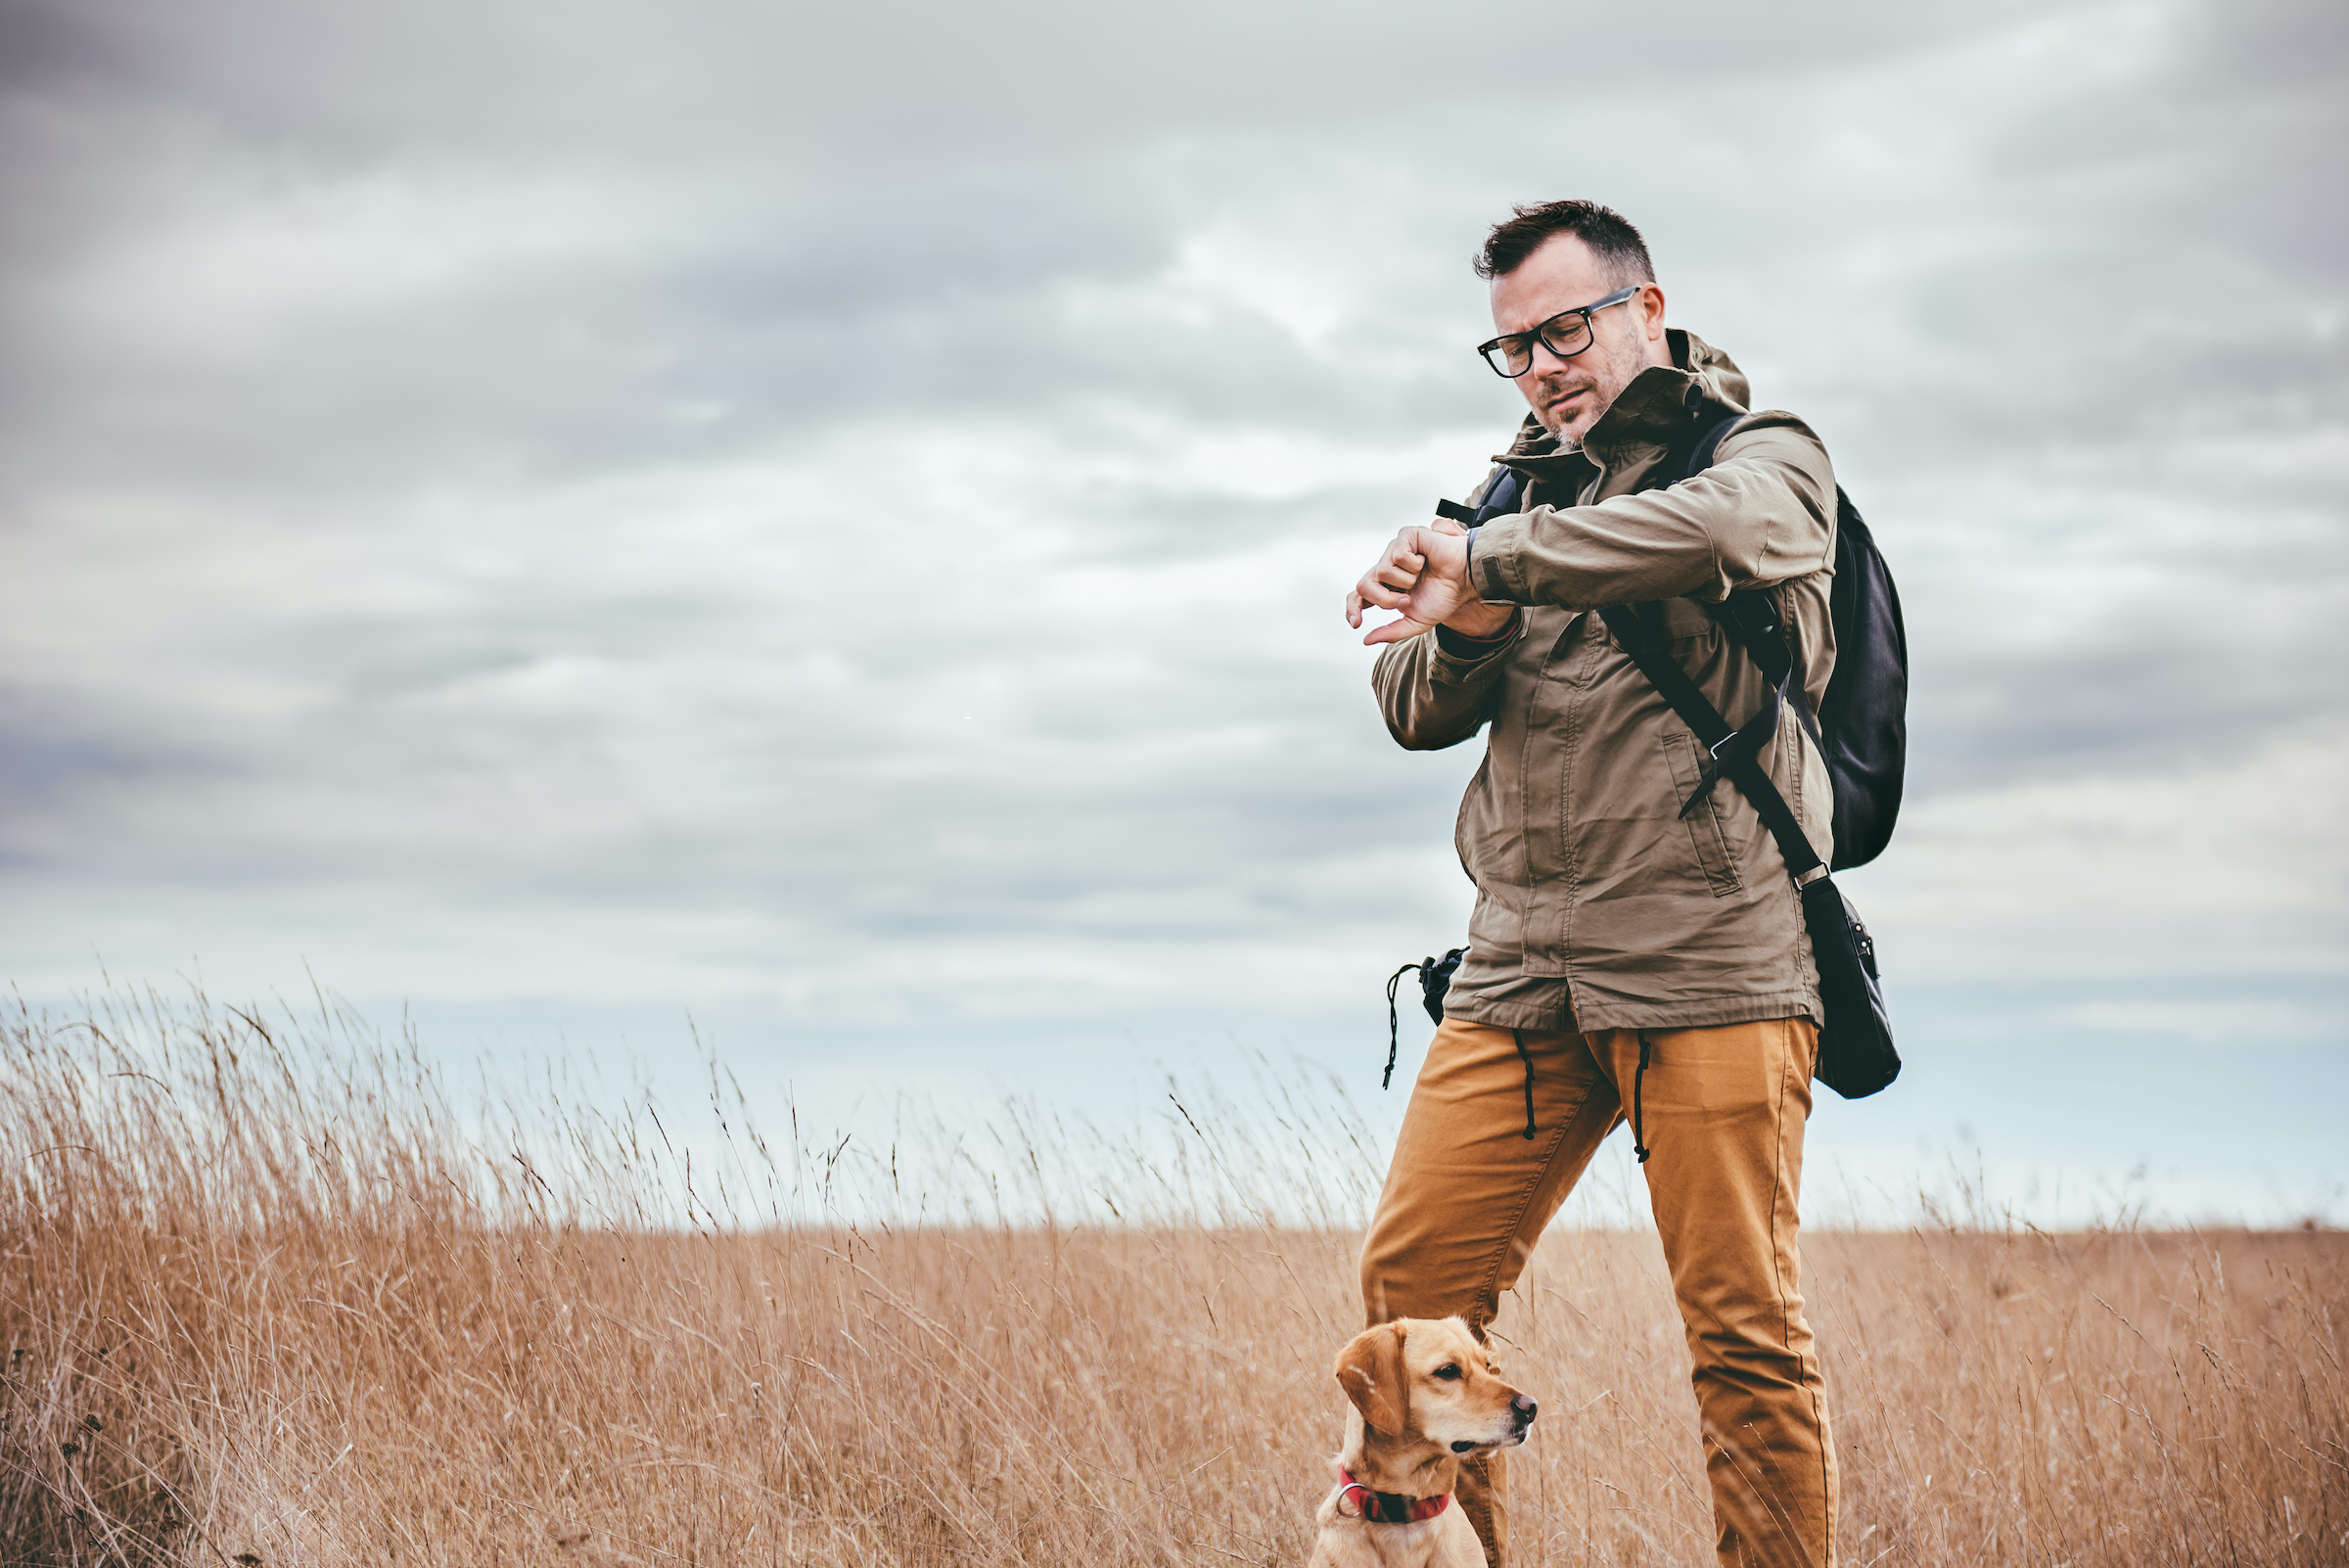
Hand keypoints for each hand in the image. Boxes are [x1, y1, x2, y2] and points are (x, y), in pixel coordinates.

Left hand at [1345, 519, 1514, 645]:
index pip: (1358, 595)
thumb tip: (1365, 640)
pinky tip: (1425, 560)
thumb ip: (1391, 632)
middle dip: (1384, 599)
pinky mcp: (1405, 537)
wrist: (1465, 580)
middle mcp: (1386, 566)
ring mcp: (1394, 550)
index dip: (1353, 608)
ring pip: (1381, 571)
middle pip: (1363, 585)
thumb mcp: (1416, 622)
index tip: (1357, 624)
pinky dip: (1414, 564)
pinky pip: (1397, 555)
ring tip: (1421, 576)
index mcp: (1386, 586)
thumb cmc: (1444, 597)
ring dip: (1405, 581)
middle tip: (1406, 601)